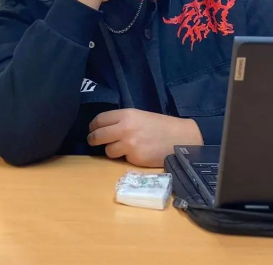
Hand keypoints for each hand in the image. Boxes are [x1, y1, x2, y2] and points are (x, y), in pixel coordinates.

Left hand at [87, 109, 202, 167]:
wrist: (181, 138)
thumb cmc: (159, 125)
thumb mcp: (139, 115)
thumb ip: (121, 120)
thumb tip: (103, 127)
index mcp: (126, 115)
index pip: (99, 120)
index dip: (93, 126)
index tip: (91, 129)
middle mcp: (125, 129)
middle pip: (98, 136)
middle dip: (93, 139)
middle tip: (92, 141)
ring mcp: (129, 145)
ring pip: (108, 150)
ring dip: (111, 150)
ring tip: (121, 147)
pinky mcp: (135, 159)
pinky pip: (123, 159)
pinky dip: (126, 157)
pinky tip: (136, 153)